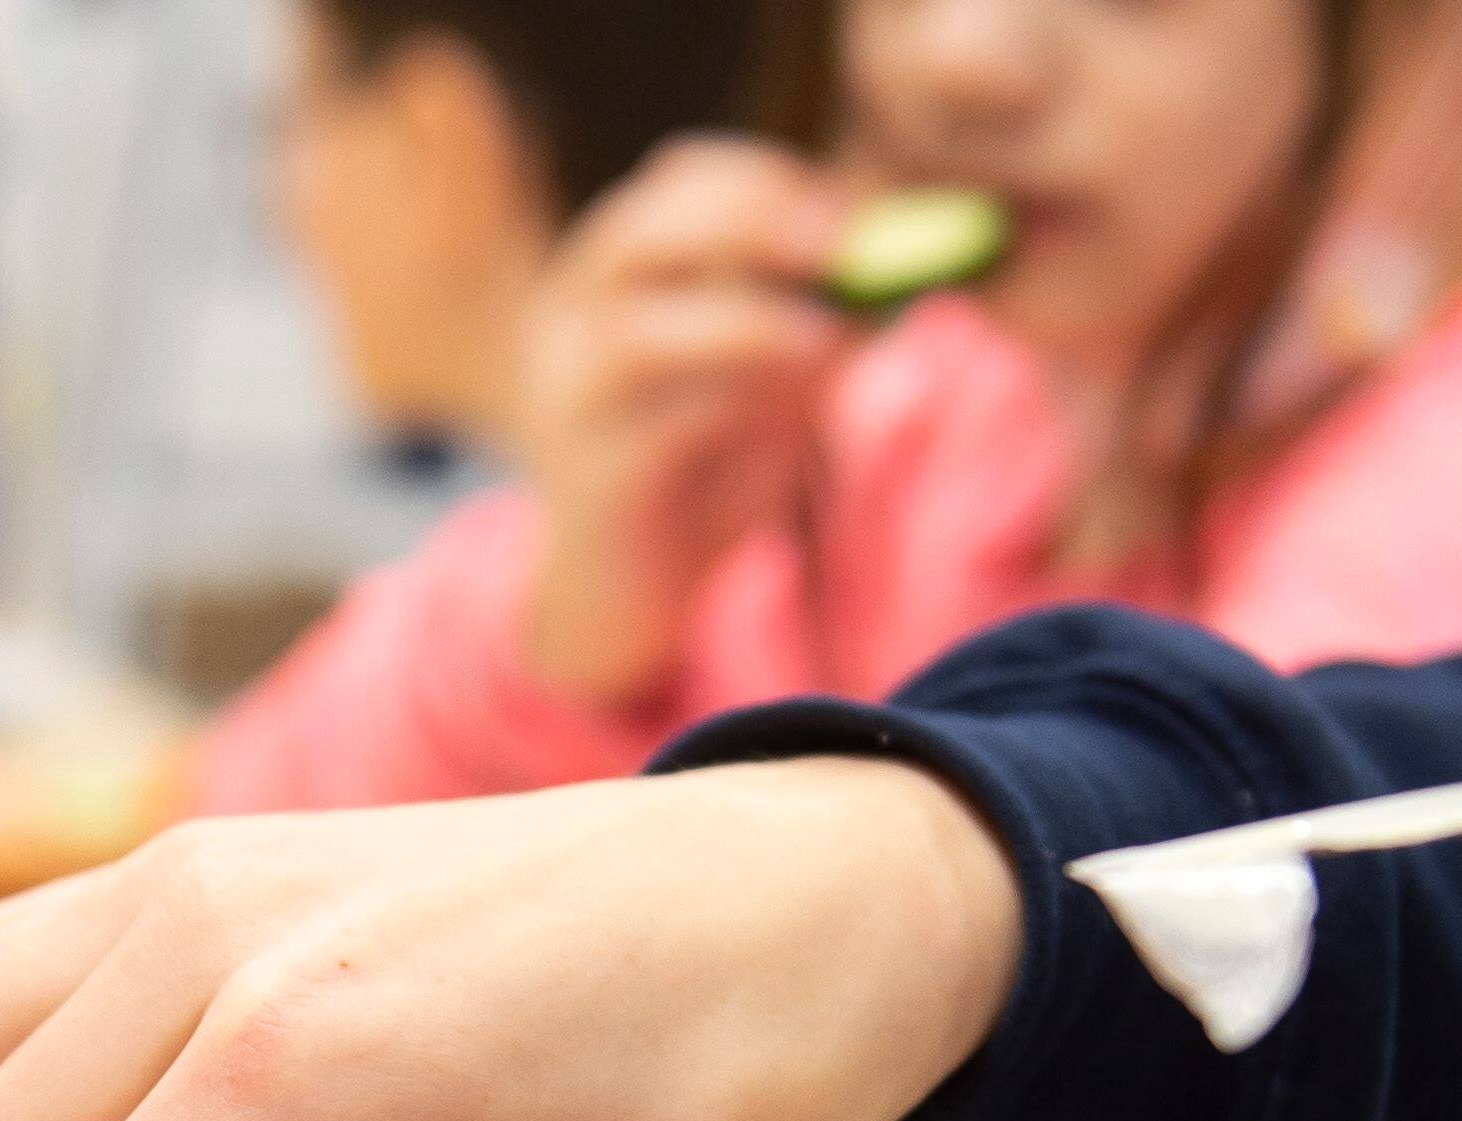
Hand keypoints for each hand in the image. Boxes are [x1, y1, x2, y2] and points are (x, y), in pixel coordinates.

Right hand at [516, 140, 855, 709]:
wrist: (627, 599)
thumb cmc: (701, 478)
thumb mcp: (767, 386)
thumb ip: (810, 328)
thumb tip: (894, 276)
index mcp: (613, 271)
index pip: (677, 182)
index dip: (768, 181)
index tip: (854, 208)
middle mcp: (570, 316)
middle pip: (645, 233)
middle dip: (755, 226)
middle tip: (849, 247)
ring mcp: (566, 396)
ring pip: (641, 330)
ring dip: (751, 322)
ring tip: (833, 336)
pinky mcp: (591, 476)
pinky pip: (660, 423)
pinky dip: (738, 402)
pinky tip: (800, 406)